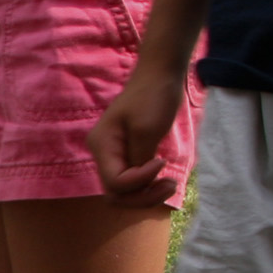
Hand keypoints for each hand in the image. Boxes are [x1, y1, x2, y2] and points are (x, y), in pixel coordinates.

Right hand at [89, 58, 188, 206]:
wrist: (159, 75)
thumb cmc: (152, 97)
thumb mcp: (146, 128)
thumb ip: (139, 158)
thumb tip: (139, 181)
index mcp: (102, 146)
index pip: (115, 183)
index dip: (140, 181)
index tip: (162, 162)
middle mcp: (102, 154)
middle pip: (115, 194)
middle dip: (142, 197)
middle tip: (170, 185)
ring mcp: (114, 155)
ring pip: (123, 192)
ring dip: (146, 195)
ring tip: (171, 184)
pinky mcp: (127, 154)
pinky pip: (132, 181)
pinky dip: (148, 185)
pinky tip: (164, 177)